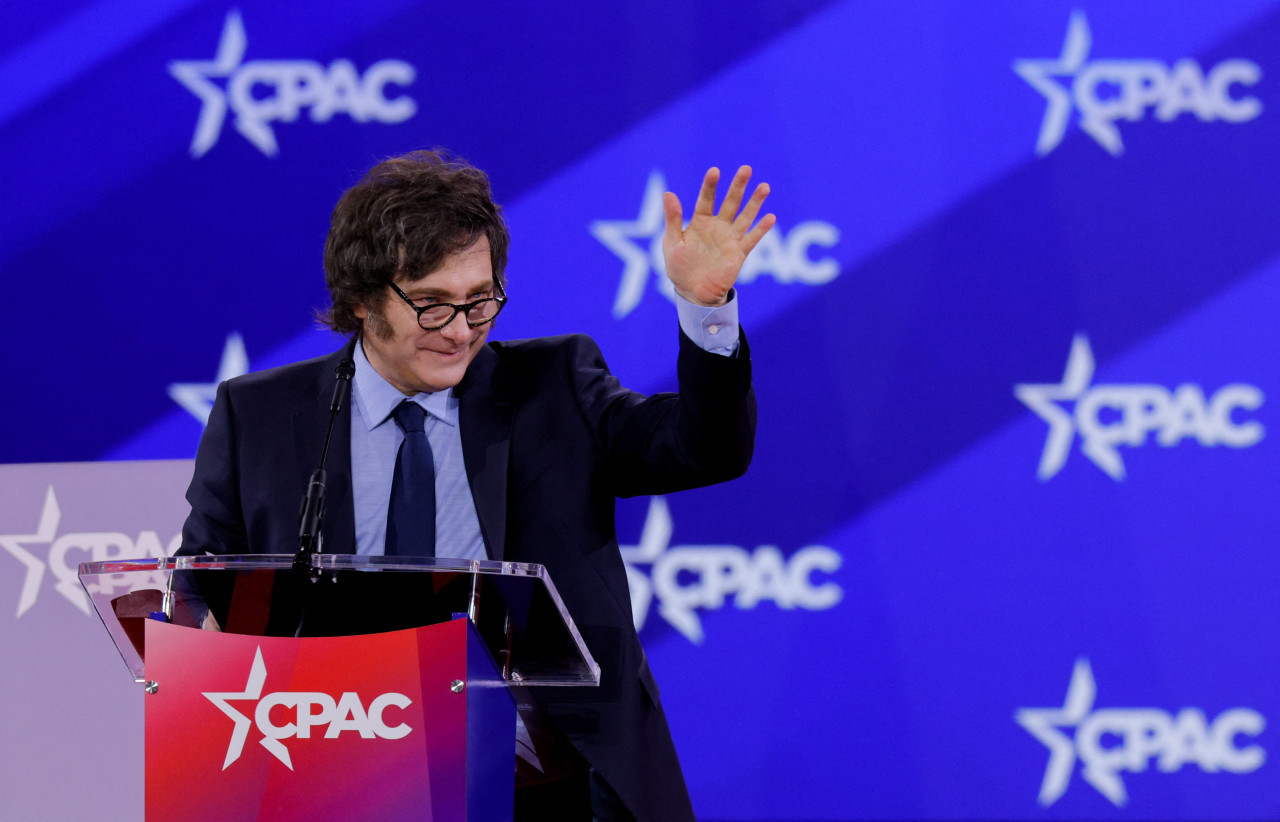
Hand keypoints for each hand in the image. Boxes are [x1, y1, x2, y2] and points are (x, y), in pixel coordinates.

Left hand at [662, 165, 775, 306]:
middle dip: (738, 186)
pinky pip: (751, 239)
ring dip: (755, 202)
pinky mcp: (738, 253)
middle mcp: (717, 227)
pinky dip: (761, 229)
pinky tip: (770, 217)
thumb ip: (672, 219)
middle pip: (730, 203)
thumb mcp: (672, 243)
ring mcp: (729, 239)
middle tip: (746, 169)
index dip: (710, 186)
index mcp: (700, 222)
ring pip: (745, 217)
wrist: (693, 292)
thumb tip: (668, 193)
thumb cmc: (679, 268)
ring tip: (764, 187)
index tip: (715, 171)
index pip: (706, 199)